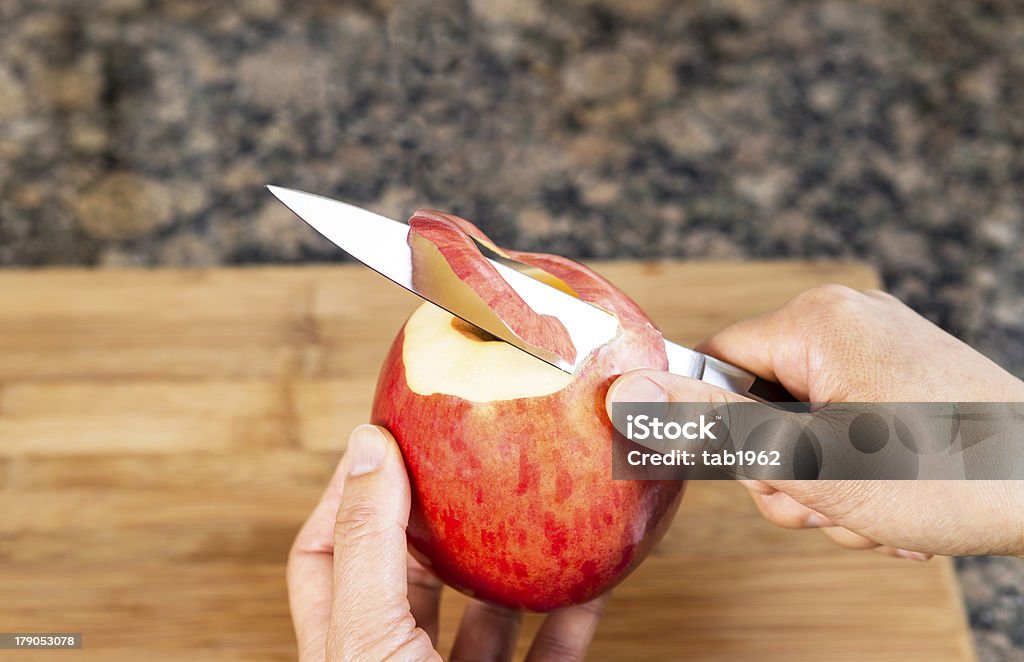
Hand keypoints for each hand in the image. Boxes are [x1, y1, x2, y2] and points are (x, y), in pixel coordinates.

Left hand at [287, 424, 607, 660]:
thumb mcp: (370, 637)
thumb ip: (370, 546)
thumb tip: (369, 445)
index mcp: (345, 645)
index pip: (324, 552)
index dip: (348, 491)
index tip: (386, 435)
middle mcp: (396, 661)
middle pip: (408, 573)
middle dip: (438, 515)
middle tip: (470, 457)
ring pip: (483, 612)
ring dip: (512, 560)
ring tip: (534, 504)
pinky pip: (552, 652)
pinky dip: (574, 613)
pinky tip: (592, 577)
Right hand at [607, 285, 1023, 557]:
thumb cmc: (944, 474)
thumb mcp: (809, 459)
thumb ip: (711, 422)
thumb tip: (623, 390)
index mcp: (816, 321)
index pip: (714, 360)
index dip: (720, 426)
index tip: (757, 469)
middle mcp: (847, 321)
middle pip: (759, 404)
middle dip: (783, 473)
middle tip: (828, 501)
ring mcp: (882, 351)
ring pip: (803, 429)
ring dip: (824, 488)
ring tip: (873, 514)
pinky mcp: (906, 381)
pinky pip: (847, 429)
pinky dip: (859, 477)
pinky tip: (896, 508)